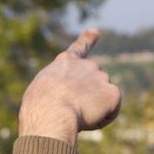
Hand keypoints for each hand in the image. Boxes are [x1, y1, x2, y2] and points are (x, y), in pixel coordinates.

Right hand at [18, 28, 120, 142]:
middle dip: (88, 95)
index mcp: (66, 62)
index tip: (96, 32)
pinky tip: (87, 121)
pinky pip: (112, 111)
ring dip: (93, 108)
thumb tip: (70, 101)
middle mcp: (87, 65)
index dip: (88, 39)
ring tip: (75, 115)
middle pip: (94, 82)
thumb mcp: (42, 90)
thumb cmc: (40, 105)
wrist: (52, 111)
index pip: (80, 48)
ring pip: (102, 98)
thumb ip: (58, 88)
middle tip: (72, 109)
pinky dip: (102, 119)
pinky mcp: (113, 93)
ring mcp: (102, 77)